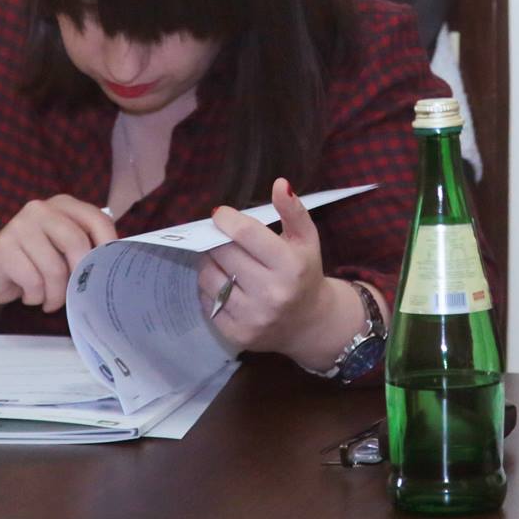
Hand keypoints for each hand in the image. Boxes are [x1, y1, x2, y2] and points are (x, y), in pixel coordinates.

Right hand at [0, 195, 118, 311]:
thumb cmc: (37, 262)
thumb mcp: (64, 249)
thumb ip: (86, 248)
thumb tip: (113, 266)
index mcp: (63, 205)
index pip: (97, 220)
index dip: (108, 246)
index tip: (108, 270)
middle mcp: (40, 209)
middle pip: (76, 243)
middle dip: (79, 275)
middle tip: (76, 293)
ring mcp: (18, 226)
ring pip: (54, 268)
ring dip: (56, 295)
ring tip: (51, 301)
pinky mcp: (1, 248)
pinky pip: (32, 281)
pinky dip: (36, 297)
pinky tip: (30, 296)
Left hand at [196, 179, 351, 365]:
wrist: (310, 323)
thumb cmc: (305, 273)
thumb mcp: (307, 239)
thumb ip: (293, 210)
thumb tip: (280, 183)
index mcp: (291, 266)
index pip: (246, 234)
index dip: (227, 219)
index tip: (220, 214)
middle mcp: (273, 293)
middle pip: (224, 254)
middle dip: (216, 240)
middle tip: (220, 237)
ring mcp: (253, 317)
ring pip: (210, 277)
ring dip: (209, 263)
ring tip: (220, 259)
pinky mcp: (237, 334)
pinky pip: (208, 302)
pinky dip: (209, 288)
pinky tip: (223, 283)